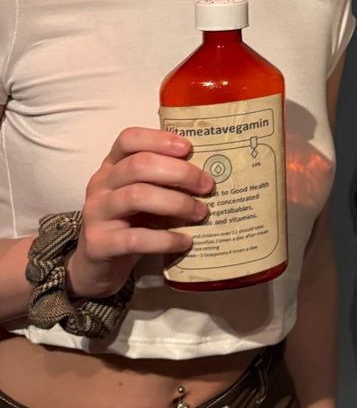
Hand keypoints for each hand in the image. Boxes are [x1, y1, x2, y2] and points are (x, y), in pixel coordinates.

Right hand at [66, 127, 212, 298]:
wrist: (97, 268)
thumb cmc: (129, 224)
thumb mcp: (145, 198)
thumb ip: (165, 184)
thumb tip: (208, 177)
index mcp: (111, 166)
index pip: (128, 139)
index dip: (159, 139)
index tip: (188, 148)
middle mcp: (100, 184)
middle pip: (138, 165)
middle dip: (179, 173)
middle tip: (207, 186)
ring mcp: (95, 213)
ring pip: (137, 196)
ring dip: (176, 203)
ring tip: (201, 212)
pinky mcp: (98, 244)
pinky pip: (136, 238)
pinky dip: (166, 239)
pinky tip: (185, 241)